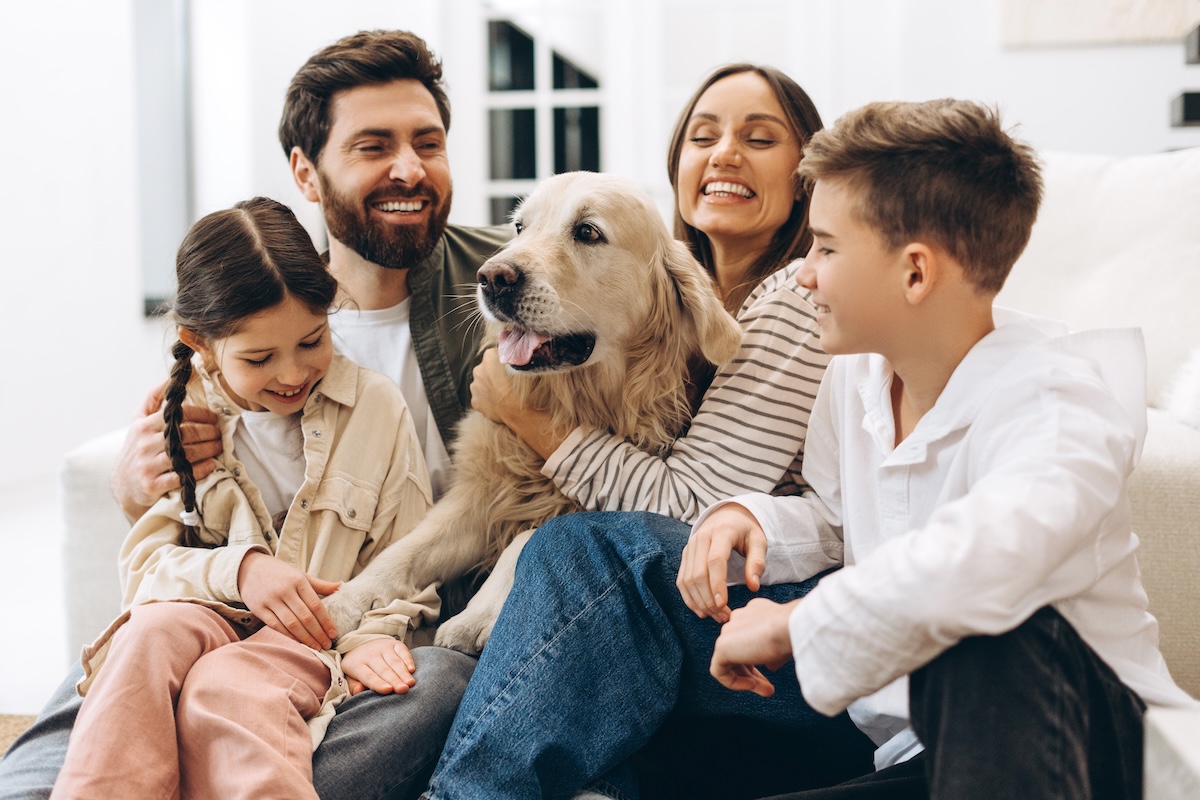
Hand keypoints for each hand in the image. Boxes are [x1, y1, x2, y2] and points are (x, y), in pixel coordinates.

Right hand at [112, 380, 221, 520]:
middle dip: (209, 432)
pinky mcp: (153, 485)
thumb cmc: (137, 447)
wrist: (124, 484)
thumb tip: (170, 378)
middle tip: (220, 433)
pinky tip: (211, 465)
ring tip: (219, 447)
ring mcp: (149, 465)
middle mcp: (145, 444)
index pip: (178, 414)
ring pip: (187, 455)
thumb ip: (153, 398)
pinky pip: (182, 476)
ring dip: (209, 450)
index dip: (201, 415)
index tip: (214, 417)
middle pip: (186, 434)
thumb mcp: (138, 421)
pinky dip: (200, 470)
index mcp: (144, 426)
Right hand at [238, 551, 340, 649]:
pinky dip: (288, 636)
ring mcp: (271, 600)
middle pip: (305, 617)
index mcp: (299, 581)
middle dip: (318, 633)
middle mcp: (286, 590)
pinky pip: (276, 626)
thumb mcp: (300, 575)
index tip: (334, 633)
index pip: (316, 605)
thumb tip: (341, 586)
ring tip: (316, 647)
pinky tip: (297, 643)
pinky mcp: (259, 609)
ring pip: (291, 624)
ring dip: (305, 638)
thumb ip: (320, 584)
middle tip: (327, 645)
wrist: (249, 568)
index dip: (326, 621)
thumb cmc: (280, 573)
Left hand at [341, 639, 416, 695]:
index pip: (369, 676)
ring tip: (410, 683)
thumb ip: (354, 686)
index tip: (388, 690)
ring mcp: (383, 648)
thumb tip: (359, 691)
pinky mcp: (394, 644)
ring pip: (395, 661)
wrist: (361, 644)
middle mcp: (371, 655)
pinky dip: (408, 660)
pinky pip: (403, 651)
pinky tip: (412, 669)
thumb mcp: (350, 676)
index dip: (378, 683)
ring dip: (403, 673)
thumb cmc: (358, 668)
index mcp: (357, 665)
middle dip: (394, 680)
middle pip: (384, 670)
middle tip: (403, 689)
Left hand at [470, 348, 565, 458]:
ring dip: (490, 387)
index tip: (512, 370)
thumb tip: (516, 352)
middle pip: (487, 369)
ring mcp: (475, 386)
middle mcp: (478, 369)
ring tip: (504, 394)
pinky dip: (487, 400)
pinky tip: (499, 404)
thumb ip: (514, 356)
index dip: (504, 363)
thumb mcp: (522, 364)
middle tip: (507, 383)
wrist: (518, 409)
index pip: (496, 355)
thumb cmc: (523, 386)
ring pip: (482, 384)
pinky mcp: (475, 401)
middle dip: (494, 374)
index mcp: (489, 356)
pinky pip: (481, 398)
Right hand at [677, 503, 767, 622]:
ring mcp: (690, 546)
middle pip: (698, 573)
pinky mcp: (685, 555)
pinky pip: (681, 580)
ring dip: (699, 602)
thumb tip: (753, 586)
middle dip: (709, 599)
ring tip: (716, 616)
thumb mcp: (759, 540)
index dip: (717, 584)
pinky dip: (689, 598)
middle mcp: (701, 538)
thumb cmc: (745, 530)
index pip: (714, 561)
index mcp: (722, 531)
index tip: (723, 604)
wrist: (726, 515)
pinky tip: (701, 611)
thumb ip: (757, 562)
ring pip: (687, 579)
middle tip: (724, 617)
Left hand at [710, 597, 799, 696]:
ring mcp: (728, 631)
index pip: (750, 638)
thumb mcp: (784, 642)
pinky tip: (752, 685)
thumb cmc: (793, 632)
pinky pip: (720, 671)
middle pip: (739, 651)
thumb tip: (769, 665)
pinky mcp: (721, 646)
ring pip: (731, 662)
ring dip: (748, 680)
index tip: (772, 672)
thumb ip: (773, 652)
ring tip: (767, 690)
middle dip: (753, 673)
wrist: (789, 625)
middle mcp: (738, 619)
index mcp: (753, 612)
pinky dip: (734, 683)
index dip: (760, 659)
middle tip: (769, 689)